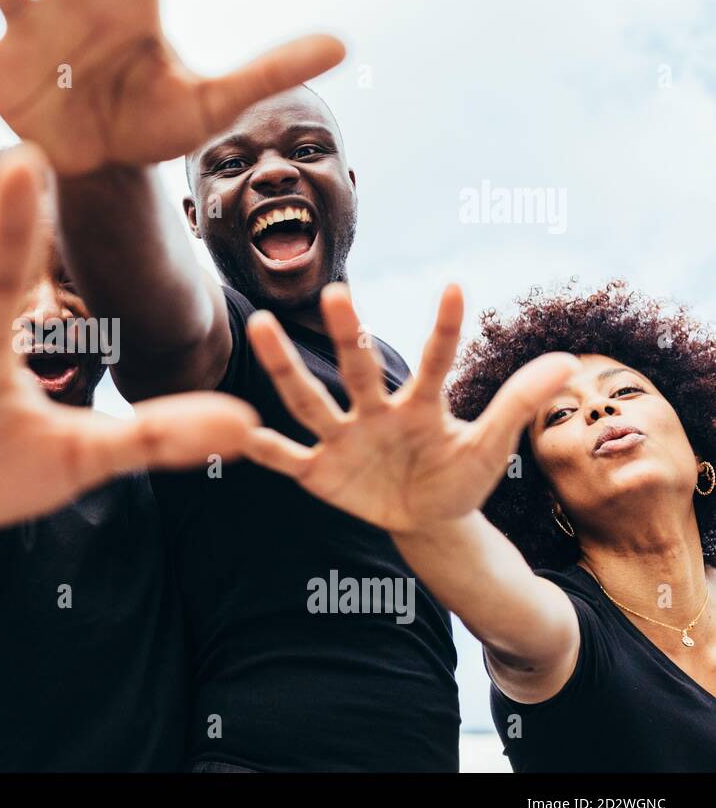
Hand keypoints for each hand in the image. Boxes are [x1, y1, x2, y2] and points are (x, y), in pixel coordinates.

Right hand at [243, 284, 577, 532]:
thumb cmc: (458, 476)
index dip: (446, 329)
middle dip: (348, 336)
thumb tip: (567, 360)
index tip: (457, 286)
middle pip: (359, 370)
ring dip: (285, 367)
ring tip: (261, 325)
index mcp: (420, 406)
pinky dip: (264, 449)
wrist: (426, 521)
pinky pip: (287, 458)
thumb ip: (518, 403)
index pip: (436, 362)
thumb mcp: (491, 447)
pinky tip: (239, 431)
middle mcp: (375, 412)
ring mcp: (344, 439)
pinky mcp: (320, 473)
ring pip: (310, 401)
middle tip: (337, 294)